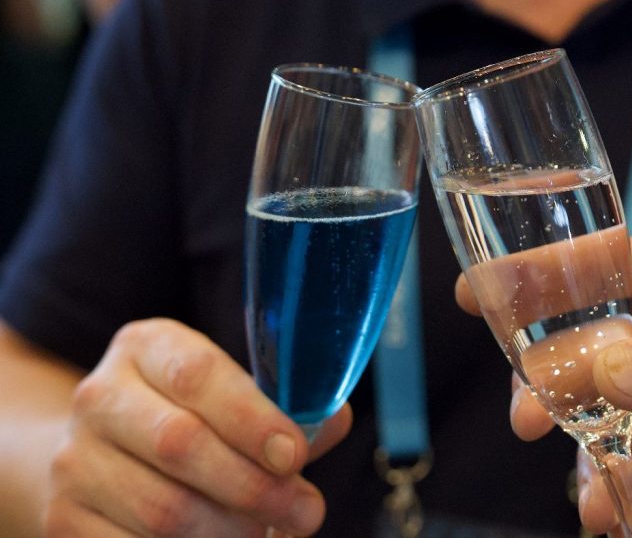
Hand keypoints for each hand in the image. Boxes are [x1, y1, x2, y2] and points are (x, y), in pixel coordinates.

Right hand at [43, 318, 350, 536]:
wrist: (104, 451)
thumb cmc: (192, 415)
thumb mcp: (231, 391)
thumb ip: (283, 406)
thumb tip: (335, 420)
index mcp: (145, 347)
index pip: (198, 375)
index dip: (252, 418)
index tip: (295, 455)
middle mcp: (99, 396)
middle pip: (180, 444)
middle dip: (255, 485)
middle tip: (306, 511)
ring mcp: (74, 460)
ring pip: (162, 508)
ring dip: (230, 530)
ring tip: (268, 531)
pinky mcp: (63, 519)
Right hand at [459, 235, 631, 535]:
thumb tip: (610, 370)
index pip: (605, 259)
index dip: (542, 271)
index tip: (485, 290)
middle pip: (585, 337)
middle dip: (550, 377)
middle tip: (526, 412)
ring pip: (595, 404)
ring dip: (578, 442)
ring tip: (582, 483)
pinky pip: (623, 456)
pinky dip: (611, 482)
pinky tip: (610, 507)